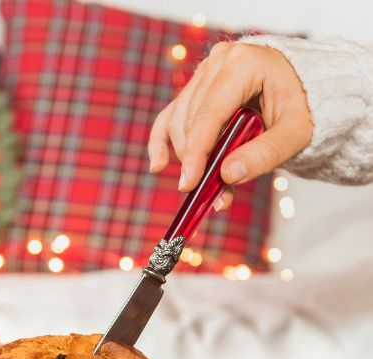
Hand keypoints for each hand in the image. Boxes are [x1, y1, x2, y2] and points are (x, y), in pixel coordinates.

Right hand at [148, 42, 312, 209]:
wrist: (303, 86)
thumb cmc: (302, 106)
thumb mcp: (296, 132)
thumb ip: (265, 154)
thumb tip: (227, 175)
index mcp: (244, 64)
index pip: (209, 113)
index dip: (196, 152)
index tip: (189, 184)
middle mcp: (218, 62)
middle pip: (191, 121)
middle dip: (195, 161)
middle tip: (206, 194)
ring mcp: (204, 74)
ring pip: (178, 123)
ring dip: (186, 159)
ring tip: (202, 188)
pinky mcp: (196, 90)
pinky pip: (170, 117)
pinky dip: (161, 142)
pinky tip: (157, 165)